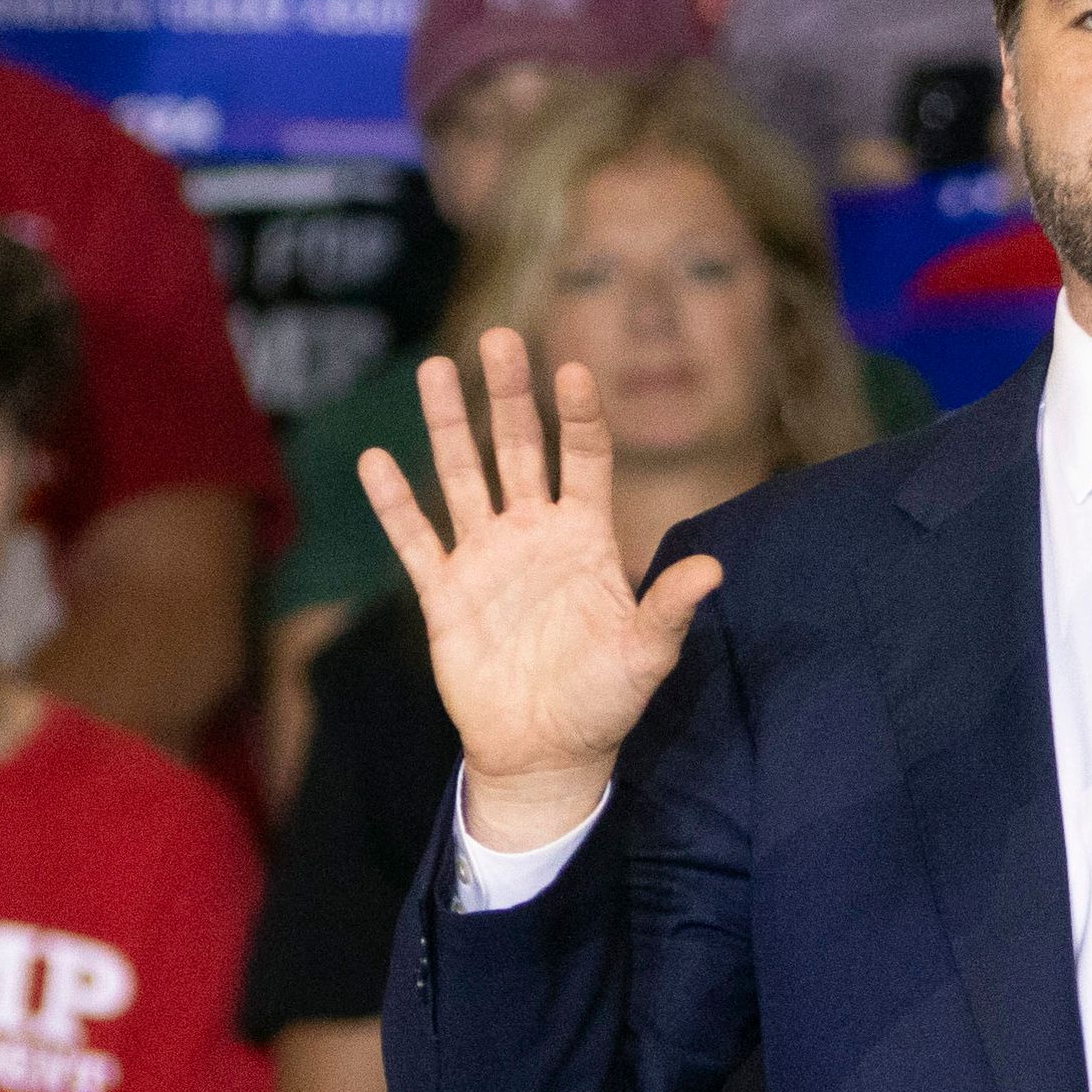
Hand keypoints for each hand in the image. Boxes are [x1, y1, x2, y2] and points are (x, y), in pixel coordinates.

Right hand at [360, 332, 722, 854]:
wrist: (546, 752)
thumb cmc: (605, 701)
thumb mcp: (647, 655)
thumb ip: (670, 608)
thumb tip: (714, 570)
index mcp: (588, 539)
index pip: (586, 459)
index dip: (581, 417)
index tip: (574, 372)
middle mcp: (535, 535)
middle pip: (521, 449)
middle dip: (510, 395)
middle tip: (498, 339)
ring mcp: (486, 559)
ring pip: (463, 476)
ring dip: (449, 425)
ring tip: (435, 369)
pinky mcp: (445, 593)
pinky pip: (416, 539)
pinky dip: (395, 503)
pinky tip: (376, 459)